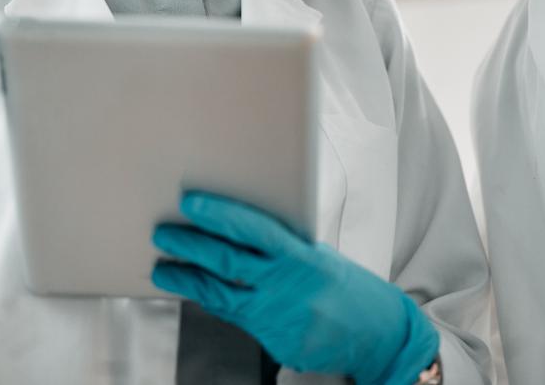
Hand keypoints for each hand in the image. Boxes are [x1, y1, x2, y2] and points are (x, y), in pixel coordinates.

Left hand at [152, 192, 438, 384]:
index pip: (253, 229)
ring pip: (220, 295)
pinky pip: (234, 318)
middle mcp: (287, 287)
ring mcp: (279, 318)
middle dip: (190, 246)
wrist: (382, 336)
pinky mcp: (275, 343)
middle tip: (163, 233)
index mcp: (301, 257)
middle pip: (227, 263)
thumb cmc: (348, 289)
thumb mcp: (319, 256)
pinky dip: (211, 301)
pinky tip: (193, 290)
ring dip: (187, 279)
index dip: (219, 215)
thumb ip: (280, 248)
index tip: (191, 202)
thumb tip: (235, 228)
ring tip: (162, 268)